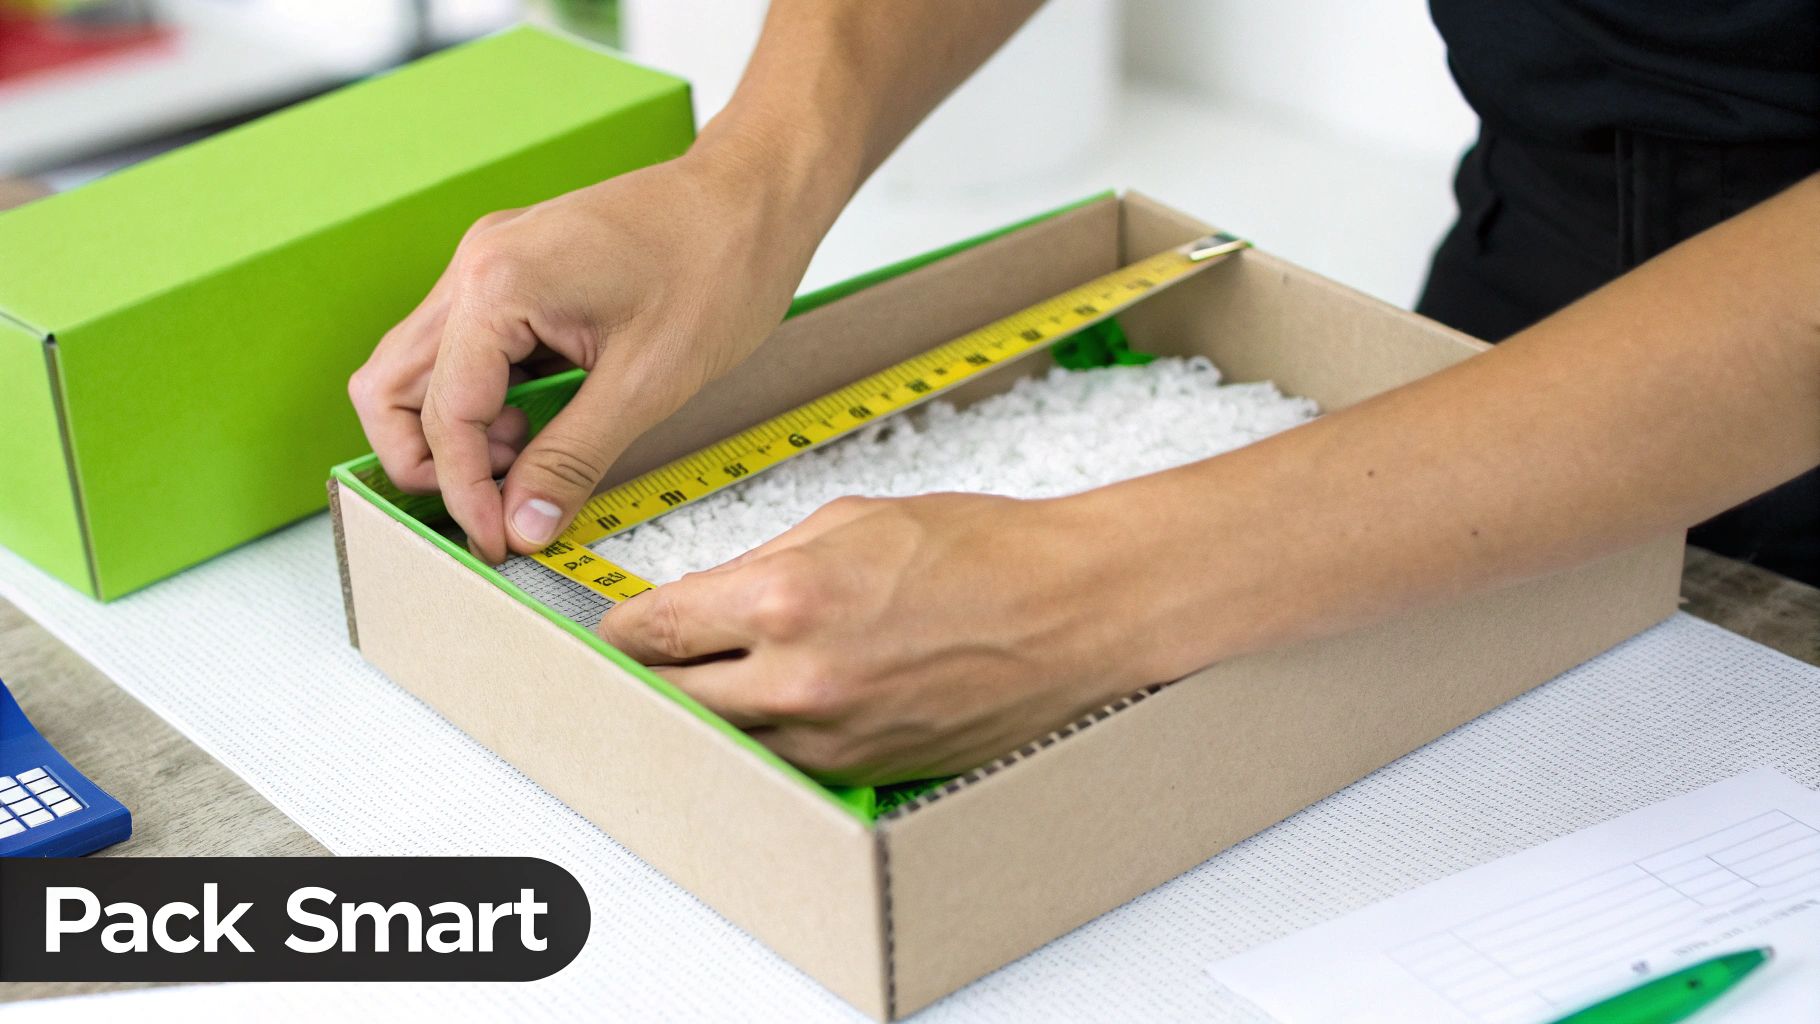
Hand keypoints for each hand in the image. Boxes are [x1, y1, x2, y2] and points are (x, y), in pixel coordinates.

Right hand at [347, 142, 824, 562]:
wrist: (754, 198)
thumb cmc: (718, 266)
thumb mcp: (648, 384)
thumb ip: (572, 460)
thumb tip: (523, 526)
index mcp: (498, 283)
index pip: (441, 413)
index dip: (465, 492)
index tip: (500, 543)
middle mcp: (477, 266)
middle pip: (393, 386)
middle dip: (432, 461)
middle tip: (497, 506)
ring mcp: (490, 264)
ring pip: (423, 369)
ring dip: (460, 432)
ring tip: (531, 463)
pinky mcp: (514, 274)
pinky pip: (469, 351)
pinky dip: (488, 402)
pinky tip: (543, 427)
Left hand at [595, 492, 1161, 785]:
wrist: (1075, 609)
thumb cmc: (984, 552)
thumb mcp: (852, 517)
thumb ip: (762, 560)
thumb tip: (704, 596)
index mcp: (786, 598)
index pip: (653, 629)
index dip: (618, 628)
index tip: (613, 628)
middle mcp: (798, 680)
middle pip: (666, 696)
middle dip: (643, 673)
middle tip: (638, 659)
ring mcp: (831, 737)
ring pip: (716, 741)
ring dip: (697, 714)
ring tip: (693, 687)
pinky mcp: (863, 771)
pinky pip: (779, 762)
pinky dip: (761, 738)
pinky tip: (769, 708)